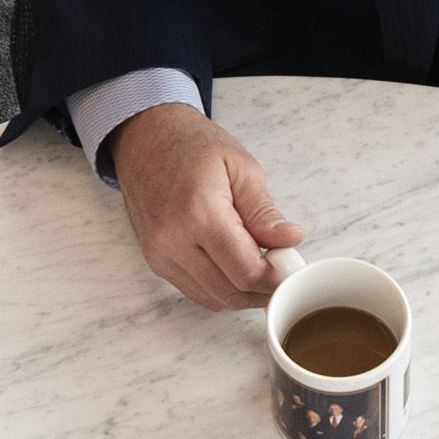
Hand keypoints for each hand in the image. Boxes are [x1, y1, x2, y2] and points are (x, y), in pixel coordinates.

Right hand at [111, 104, 302, 311]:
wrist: (146, 138)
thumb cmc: (192, 146)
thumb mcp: (241, 168)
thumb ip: (264, 212)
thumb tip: (290, 240)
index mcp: (198, 213)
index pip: (246, 271)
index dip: (276, 278)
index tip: (292, 269)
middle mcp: (172, 240)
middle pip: (230, 293)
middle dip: (263, 290)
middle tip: (282, 269)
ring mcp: (159, 254)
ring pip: (213, 300)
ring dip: (242, 293)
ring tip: (261, 266)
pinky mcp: (155, 260)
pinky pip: (196, 292)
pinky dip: (221, 289)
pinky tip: (235, 267)